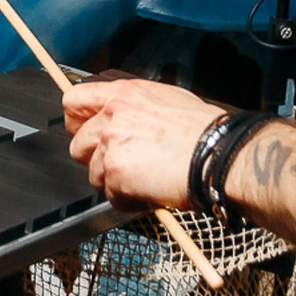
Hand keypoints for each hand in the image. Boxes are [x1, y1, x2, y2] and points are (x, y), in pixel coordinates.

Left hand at [62, 78, 224, 211]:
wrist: (221, 155)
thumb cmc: (207, 133)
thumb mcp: (168, 102)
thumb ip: (136, 109)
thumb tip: (123, 121)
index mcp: (124, 94)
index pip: (74, 101)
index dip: (77, 122)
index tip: (86, 134)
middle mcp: (112, 114)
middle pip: (77, 144)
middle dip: (96, 161)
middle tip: (121, 168)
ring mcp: (110, 143)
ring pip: (94, 174)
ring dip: (115, 184)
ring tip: (145, 182)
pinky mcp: (115, 171)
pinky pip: (110, 196)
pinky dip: (129, 201)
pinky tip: (151, 193)